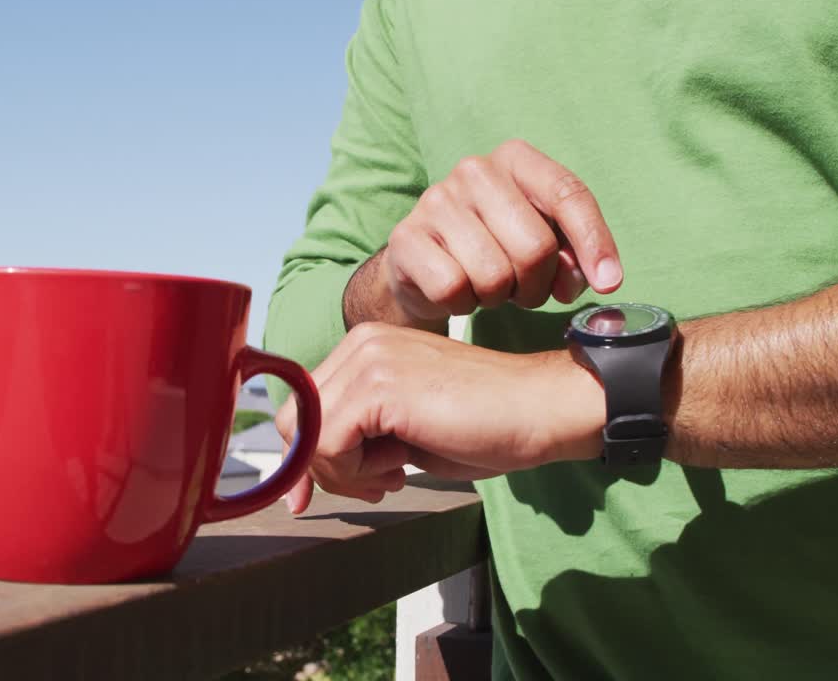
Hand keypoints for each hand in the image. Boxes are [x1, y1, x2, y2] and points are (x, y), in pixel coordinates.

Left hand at [274, 323, 605, 512]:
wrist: (540, 410)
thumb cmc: (484, 423)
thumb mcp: (403, 429)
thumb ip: (355, 438)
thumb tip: (300, 479)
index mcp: (366, 346)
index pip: (305, 406)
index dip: (307, 456)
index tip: (318, 493)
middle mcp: (361, 343)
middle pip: (296, 420)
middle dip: (326, 468)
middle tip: (378, 482)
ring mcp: (369, 360)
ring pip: (309, 436)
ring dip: (345, 473)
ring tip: (396, 471)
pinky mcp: (380, 387)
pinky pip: (329, 445)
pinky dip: (357, 472)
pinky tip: (400, 466)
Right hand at [377, 139, 621, 324]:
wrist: (422, 265)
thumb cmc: (494, 249)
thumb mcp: (542, 242)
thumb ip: (572, 255)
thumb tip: (585, 282)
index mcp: (516, 159)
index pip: (568, 194)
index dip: (595, 243)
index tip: (609, 284)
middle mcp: (475, 170)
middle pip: (536, 246)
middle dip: (538, 284)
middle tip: (525, 290)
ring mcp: (436, 200)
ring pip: (494, 274)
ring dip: (499, 297)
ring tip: (488, 287)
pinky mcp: (406, 236)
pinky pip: (453, 288)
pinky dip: (462, 303)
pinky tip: (458, 291)